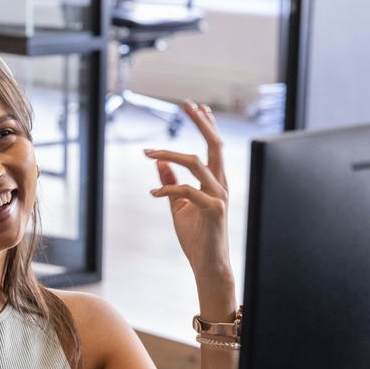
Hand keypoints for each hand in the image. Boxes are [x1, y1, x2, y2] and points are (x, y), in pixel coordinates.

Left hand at [145, 102, 235, 309]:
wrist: (208, 265)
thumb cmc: (196, 237)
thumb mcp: (179, 207)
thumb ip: (171, 184)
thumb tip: (159, 163)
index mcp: (215, 181)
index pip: (213, 146)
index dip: (206, 124)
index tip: (196, 106)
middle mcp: (221, 184)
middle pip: (214, 144)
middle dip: (201, 122)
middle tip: (185, 104)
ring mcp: (219, 196)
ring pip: (196, 163)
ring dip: (170, 154)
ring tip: (148, 152)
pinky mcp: (213, 210)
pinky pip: (188, 191)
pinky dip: (167, 189)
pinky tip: (152, 193)